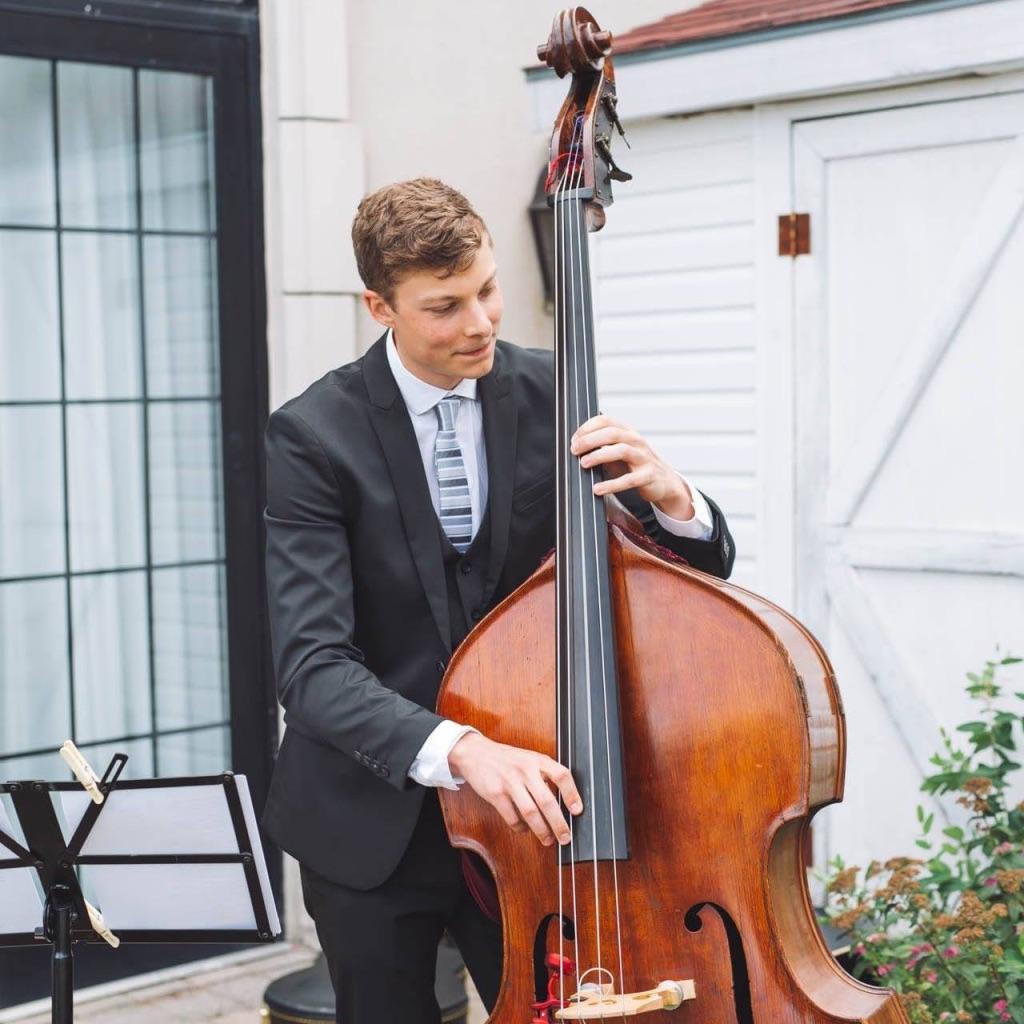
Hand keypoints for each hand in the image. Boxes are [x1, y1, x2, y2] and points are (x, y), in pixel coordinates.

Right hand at [448, 732, 582, 845]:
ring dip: (541, 830)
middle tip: (565, 837)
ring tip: (548, 840)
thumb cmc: (507, 759)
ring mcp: (510, 782)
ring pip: (530, 812)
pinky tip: (525, 829)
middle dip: (558, 823)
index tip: (578, 810)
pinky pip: (512, 817)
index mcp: (537, 760)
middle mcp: (525, 770)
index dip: (572, 793)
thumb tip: (564, 801)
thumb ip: (544, 775)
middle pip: (547, 801)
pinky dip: (521, 827)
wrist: (476, 754)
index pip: (561, 775)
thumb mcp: (529, 759)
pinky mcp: (496, 794)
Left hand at [570, 414, 693, 518]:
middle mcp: (636, 441)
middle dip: (590, 440)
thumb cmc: (636, 465)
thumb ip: (601, 448)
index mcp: (627, 432)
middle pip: (611, 433)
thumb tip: (576, 448)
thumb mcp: (618, 452)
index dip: (587, 427)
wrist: (665, 482)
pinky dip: (612, 484)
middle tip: (574, 450)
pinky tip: (598, 489)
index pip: (606, 420)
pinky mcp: (648, 475)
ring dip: (599, 456)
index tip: (574, 439)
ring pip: (621, 450)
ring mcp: (644, 457)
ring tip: (583, 464)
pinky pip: (629, 479)